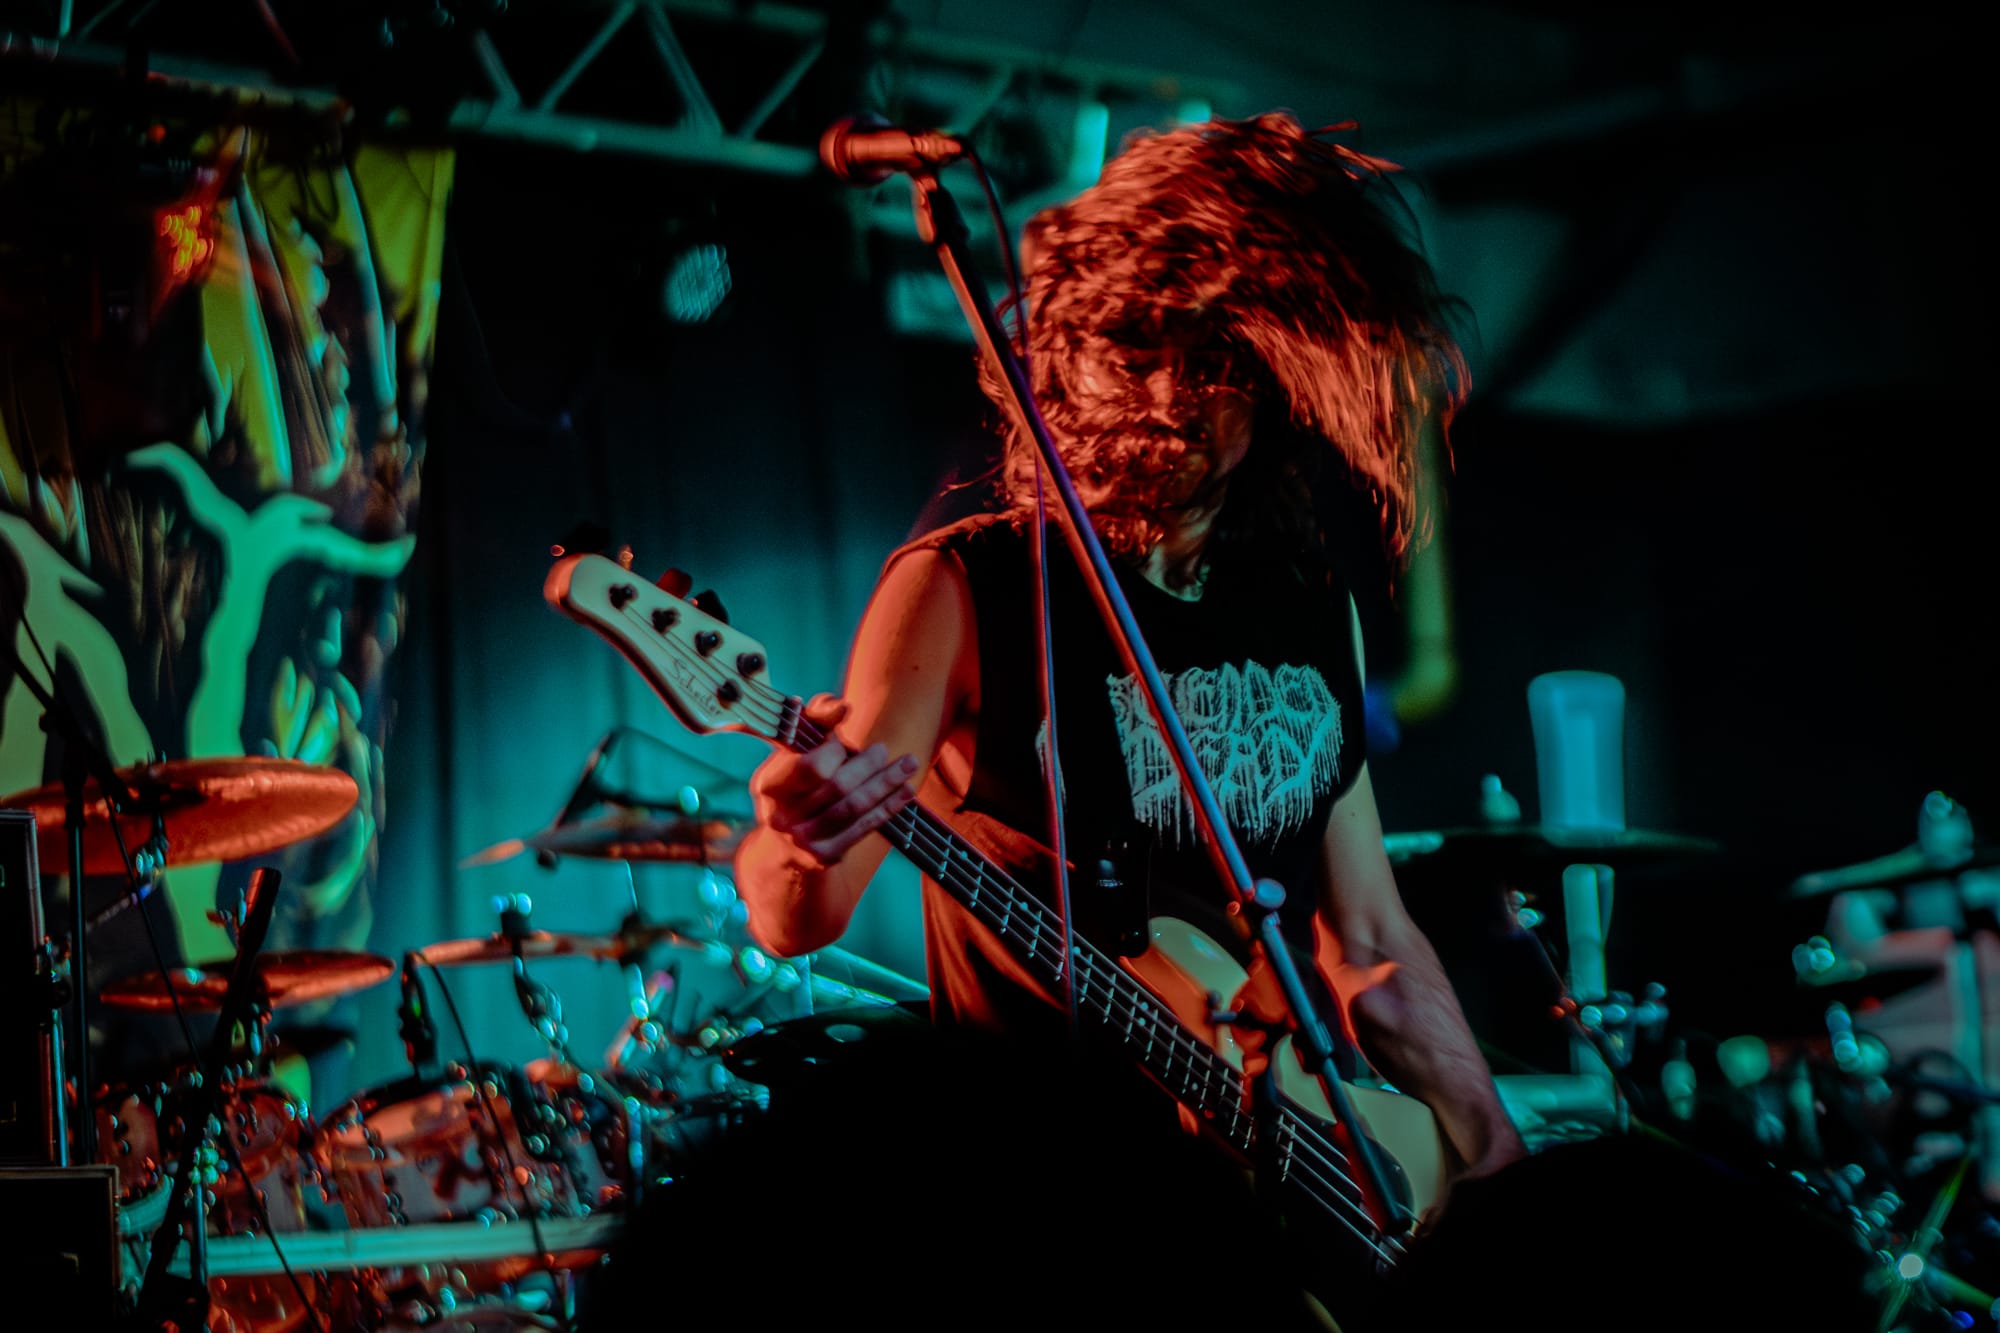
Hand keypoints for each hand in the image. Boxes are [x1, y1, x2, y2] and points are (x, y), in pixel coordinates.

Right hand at [749, 694, 922, 864]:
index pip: (810, 768)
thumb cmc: (794, 785)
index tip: (840, 742)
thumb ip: (814, 721)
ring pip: (854, 808)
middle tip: (883, 749)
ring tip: (909, 764)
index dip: (832, 752)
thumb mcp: (792, 752)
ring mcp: (804, 840)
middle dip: (867, 766)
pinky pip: (863, 828)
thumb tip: (842, 707)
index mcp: (769, 786)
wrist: (783, 847)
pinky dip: (888, 807)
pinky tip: (906, 791)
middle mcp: (783, 817)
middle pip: (837, 787)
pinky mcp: (825, 856)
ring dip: (886, 784)